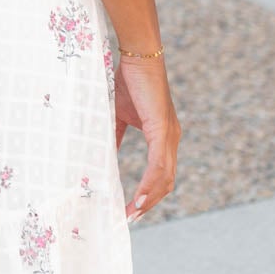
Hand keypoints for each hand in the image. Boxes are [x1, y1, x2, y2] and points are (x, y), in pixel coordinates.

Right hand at [113, 54, 178, 221]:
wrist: (137, 55)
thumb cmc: (129, 81)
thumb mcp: (119, 116)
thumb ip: (115, 137)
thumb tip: (103, 158)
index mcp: (163, 136)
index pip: (161, 173)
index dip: (150, 193)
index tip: (132, 209)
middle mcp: (171, 138)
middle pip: (166, 181)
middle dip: (150, 202)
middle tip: (130, 218)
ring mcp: (169, 134)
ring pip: (164, 176)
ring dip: (150, 198)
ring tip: (133, 213)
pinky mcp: (163, 128)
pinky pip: (159, 163)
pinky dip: (150, 182)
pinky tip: (141, 196)